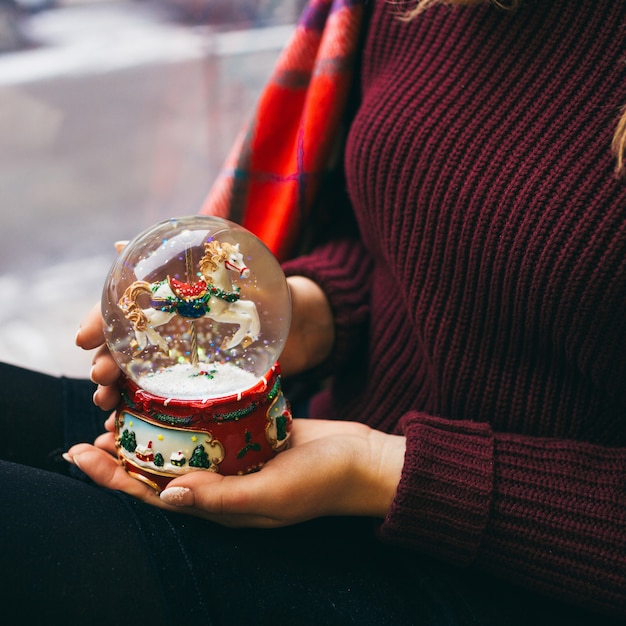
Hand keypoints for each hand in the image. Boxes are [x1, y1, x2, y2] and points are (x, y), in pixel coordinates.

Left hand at [64, 419, 405, 526]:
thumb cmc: (325, 481)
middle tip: (91, 430)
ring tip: (121, 411)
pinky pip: (210, 427)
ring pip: (181, 448)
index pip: (154, 496)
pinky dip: (186, 415)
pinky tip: (171, 396)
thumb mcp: (276, 494)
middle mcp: (223, 484)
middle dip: (121, 456)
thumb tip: (169, 495)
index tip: (80, 454)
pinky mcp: (251, 435)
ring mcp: (237, 459)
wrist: (363, 459)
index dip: (113, 479)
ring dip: (150, 433)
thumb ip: (225, 498)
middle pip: (160, 471)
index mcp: (222, 506)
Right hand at [76, 274, 332, 409]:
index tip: (84, 339)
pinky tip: (125, 424)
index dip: (99, 323)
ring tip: (106, 403)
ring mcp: (182, 363)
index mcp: (171, 303)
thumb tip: (120, 244)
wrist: (303, 326)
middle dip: (105, 361)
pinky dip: (141, 413)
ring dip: (115, 390)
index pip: (123, 311)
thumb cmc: (269, 293)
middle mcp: (170, 333)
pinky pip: (163, 402)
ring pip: (136, 377)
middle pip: (124, 348)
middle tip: (101, 376)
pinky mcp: (199, 388)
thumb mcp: (233, 274)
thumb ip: (186, 264)